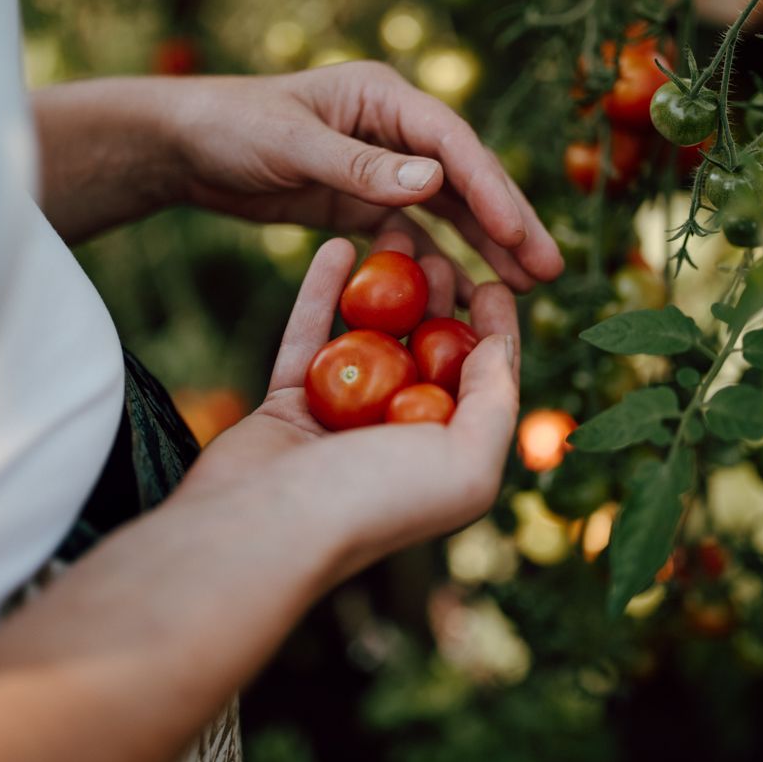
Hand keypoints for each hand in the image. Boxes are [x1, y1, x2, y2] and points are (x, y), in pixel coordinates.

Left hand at [169, 62, 562, 297]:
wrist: (185, 145)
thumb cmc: (230, 128)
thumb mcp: (290, 144)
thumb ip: (358, 165)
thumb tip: (435, 183)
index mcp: (383, 98)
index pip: (451, 144)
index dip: (489, 189)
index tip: (516, 233)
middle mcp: (394, 130)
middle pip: (465, 179)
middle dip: (508, 224)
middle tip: (551, 270)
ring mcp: (382, 168)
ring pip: (448, 213)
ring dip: (485, 249)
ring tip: (527, 288)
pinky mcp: (363, 203)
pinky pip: (412, 237)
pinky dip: (437, 265)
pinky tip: (464, 297)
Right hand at [183, 233, 519, 573]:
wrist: (261, 528)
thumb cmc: (373, 501)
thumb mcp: (465, 461)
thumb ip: (494, 403)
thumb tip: (501, 348)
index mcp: (444, 462)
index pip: (481, 386)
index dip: (494, 333)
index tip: (495, 283)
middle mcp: (395, 443)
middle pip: (424, 355)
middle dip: (438, 301)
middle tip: (440, 252)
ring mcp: (338, 423)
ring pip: (367, 340)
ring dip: (384, 287)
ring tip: (395, 233)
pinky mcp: (286, 405)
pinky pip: (308, 337)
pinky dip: (322, 291)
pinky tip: (337, 245)